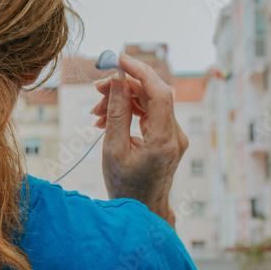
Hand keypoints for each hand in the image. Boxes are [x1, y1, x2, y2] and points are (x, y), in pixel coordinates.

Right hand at [90, 53, 187, 225]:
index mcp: (163, 140)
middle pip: (152, 94)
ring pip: (149, 102)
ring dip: (122, 100)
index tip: (117, 59)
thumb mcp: (113, 148)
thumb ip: (116, 111)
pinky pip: (149, 113)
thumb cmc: (124, 185)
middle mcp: (175, 135)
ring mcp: (175, 136)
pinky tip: (107, 120)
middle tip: (94, 91)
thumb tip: (115, 79)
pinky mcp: (169, 138)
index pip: (158, 91)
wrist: (141, 210)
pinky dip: (129, 111)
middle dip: (123, 87)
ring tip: (96, 114)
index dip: (139, 71)